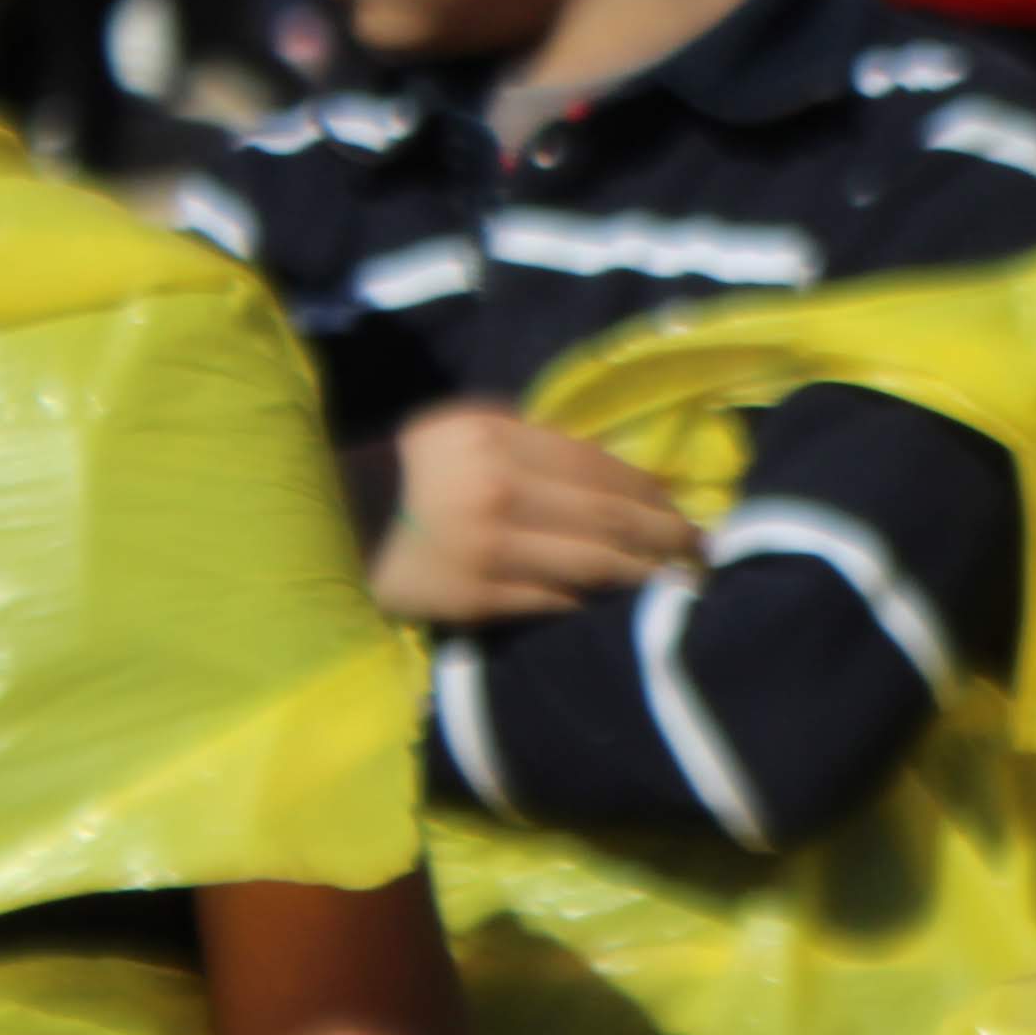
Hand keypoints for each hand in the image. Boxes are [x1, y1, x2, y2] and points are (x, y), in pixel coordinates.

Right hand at [367, 401, 693, 623]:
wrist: (334, 520)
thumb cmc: (411, 469)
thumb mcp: (464, 428)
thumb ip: (532, 440)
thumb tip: (618, 471)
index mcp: (498, 437)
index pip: (600, 466)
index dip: (651, 490)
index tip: (683, 507)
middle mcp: (498, 489)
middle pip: (609, 516)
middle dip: (666, 535)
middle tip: (702, 550)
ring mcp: (487, 547)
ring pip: (592, 564)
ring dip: (643, 575)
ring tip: (675, 580)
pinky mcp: (474, 596)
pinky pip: (553, 602)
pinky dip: (590, 603)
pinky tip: (616, 606)